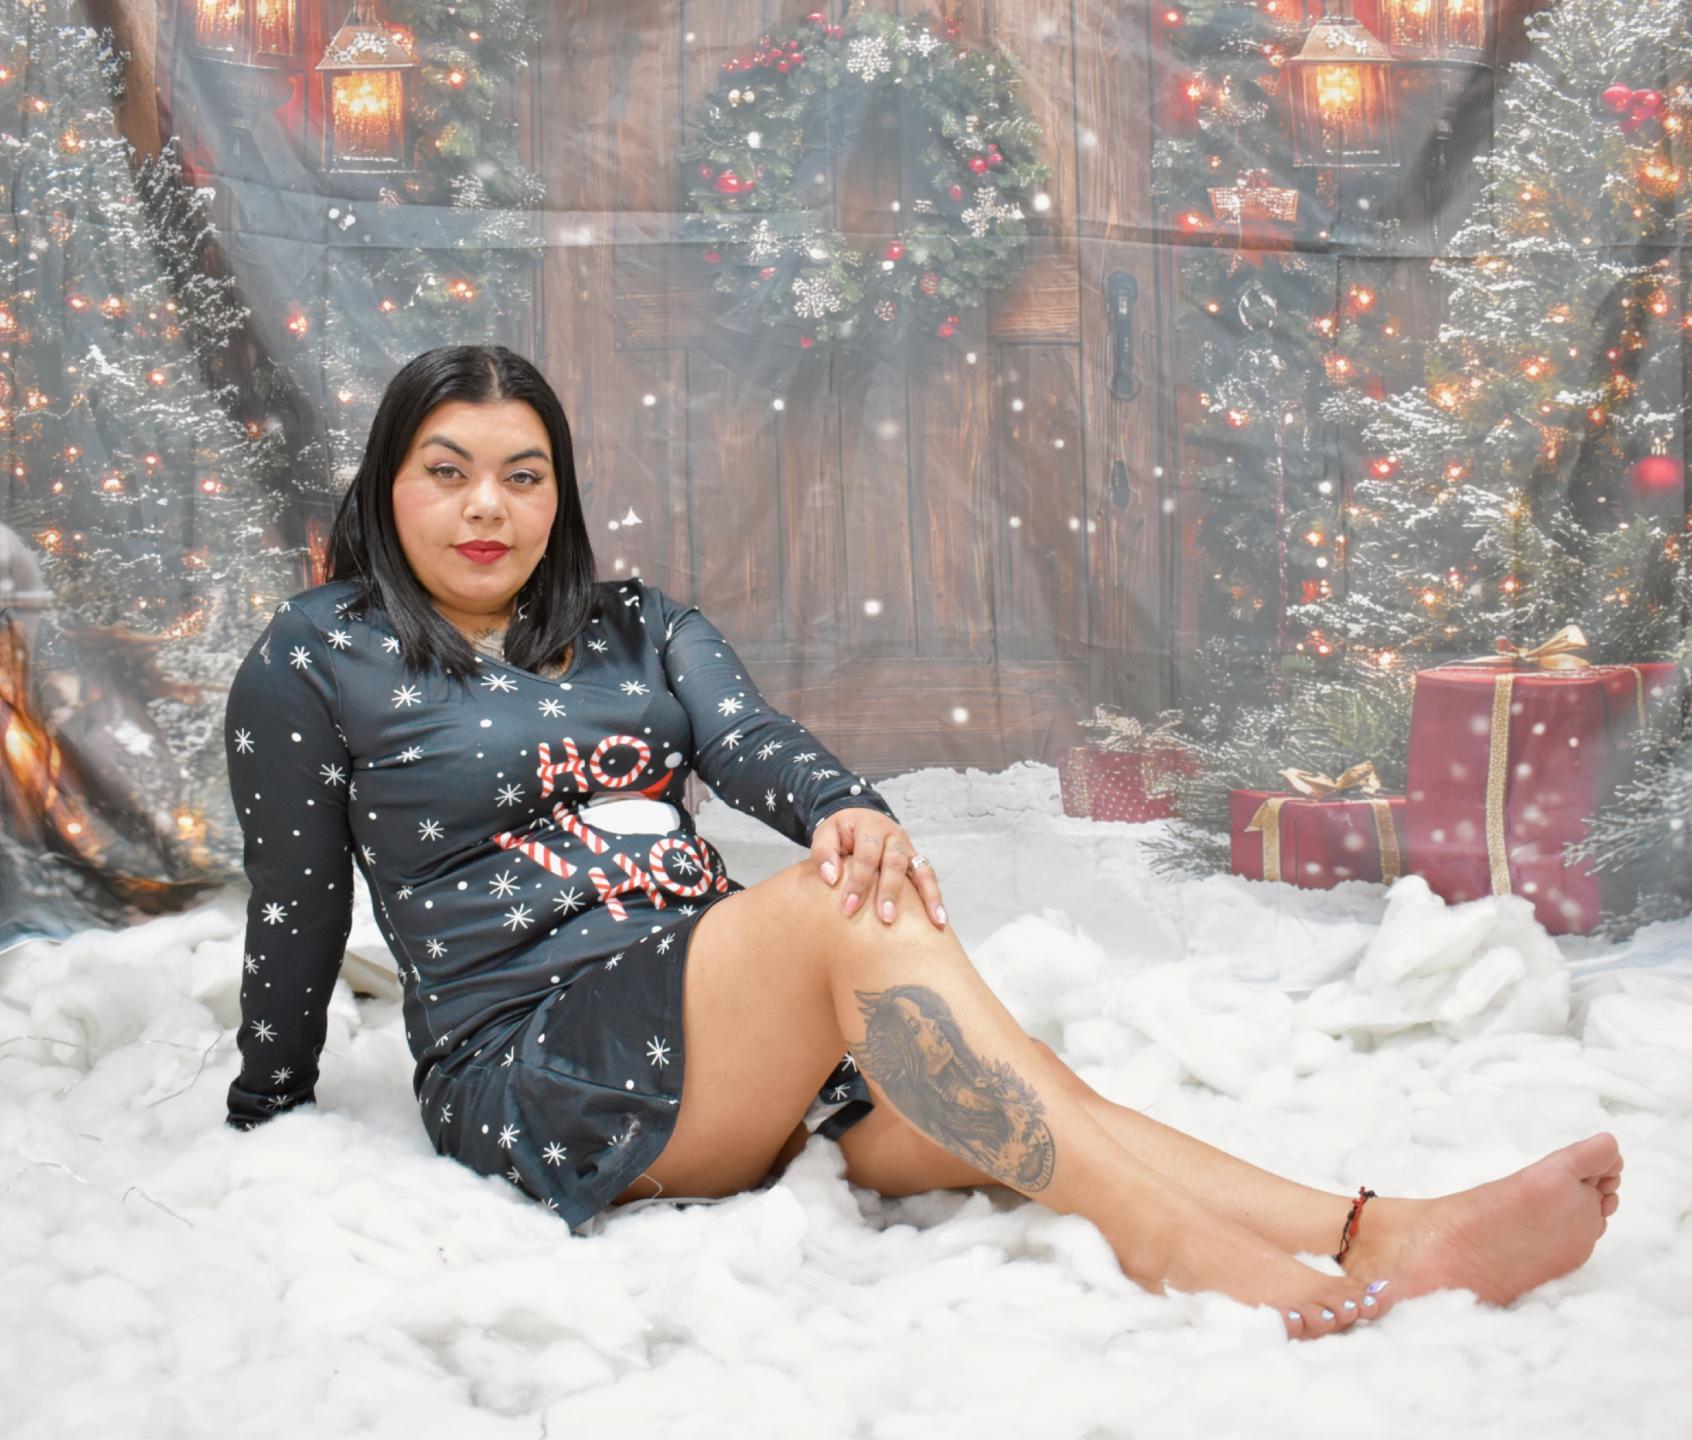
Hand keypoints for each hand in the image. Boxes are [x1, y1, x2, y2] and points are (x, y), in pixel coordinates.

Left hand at [810, 807, 946, 929]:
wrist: (859, 816)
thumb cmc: (841, 831)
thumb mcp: (826, 833)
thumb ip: (824, 852)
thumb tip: (831, 877)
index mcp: (871, 827)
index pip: (866, 855)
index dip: (858, 882)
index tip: (849, 909)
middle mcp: (894, 837)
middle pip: (896, 863)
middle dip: (891, 892)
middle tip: (886, 918)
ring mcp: (909, 849)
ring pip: (922, 871)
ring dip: (927, 897)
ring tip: (934, 923)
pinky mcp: (916, 861)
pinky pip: (929, 878)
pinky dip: (935, 898)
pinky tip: (938, 921)